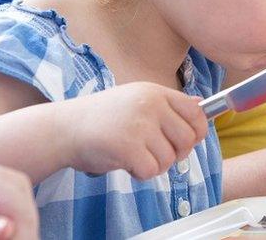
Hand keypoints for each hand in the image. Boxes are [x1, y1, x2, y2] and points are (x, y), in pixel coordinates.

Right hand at [56, 83, 208, 179]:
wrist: (64, 128)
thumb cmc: (102, 118)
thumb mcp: (136, 100)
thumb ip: (167, 105)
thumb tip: (202, 106)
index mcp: (155, 92)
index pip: (196, 112)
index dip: (197, 132)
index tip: (188, 142)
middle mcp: (151, 105)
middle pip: (188, 139)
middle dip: (177, 153)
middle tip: (156, 154)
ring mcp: (140, 125)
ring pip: (170, 158)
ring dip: (155, 165)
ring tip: (135, 156)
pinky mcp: (128, 146)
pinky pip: (152, 170)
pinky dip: (141, 173)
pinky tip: (127, 164)